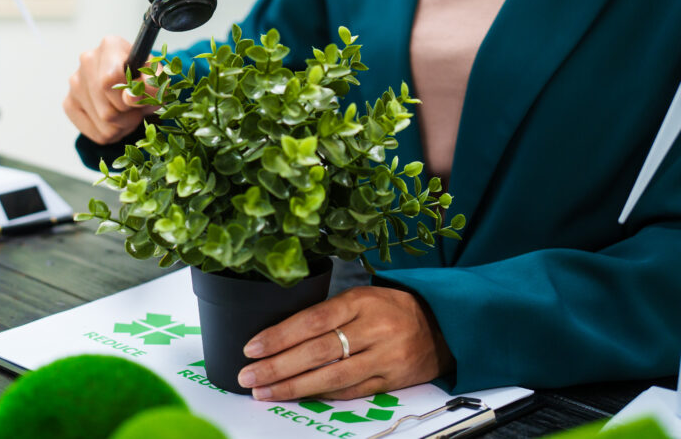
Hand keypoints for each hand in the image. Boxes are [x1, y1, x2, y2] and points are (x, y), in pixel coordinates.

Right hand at [63, 35, 158, 144]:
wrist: (130, 86)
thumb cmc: (144, 80)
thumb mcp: (157, 80)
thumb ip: (152, 85)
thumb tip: (131, 97)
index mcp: (110, 45)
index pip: (109, 81)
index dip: (128, 98)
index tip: (139, 98)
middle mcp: (87, 60)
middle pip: (107, 110)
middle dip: (128, 116)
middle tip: (135, 109)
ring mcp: (75, 82)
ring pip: (102, 123)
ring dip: (121, 126)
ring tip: (127, 114)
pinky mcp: (69, 103)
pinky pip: (93, 133)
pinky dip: (109, 133)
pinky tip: (114, 121)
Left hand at [237, 286, 452, 400]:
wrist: (444, 324)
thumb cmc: (391, 307)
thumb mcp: (361, 297)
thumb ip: (327, 313)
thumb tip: (280, 335)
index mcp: (360, 301)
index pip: (312, 320)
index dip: (279, 336)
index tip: (252, 348)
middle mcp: (373, 328)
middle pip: (317, 351)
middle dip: (278, 366)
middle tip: (248, 375)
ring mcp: (385, 357)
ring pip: (332, 377)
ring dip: (293, 387)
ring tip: (264, 392)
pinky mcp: (393, 381)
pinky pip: (351, 391)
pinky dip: (322, 394)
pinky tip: (299, 396)